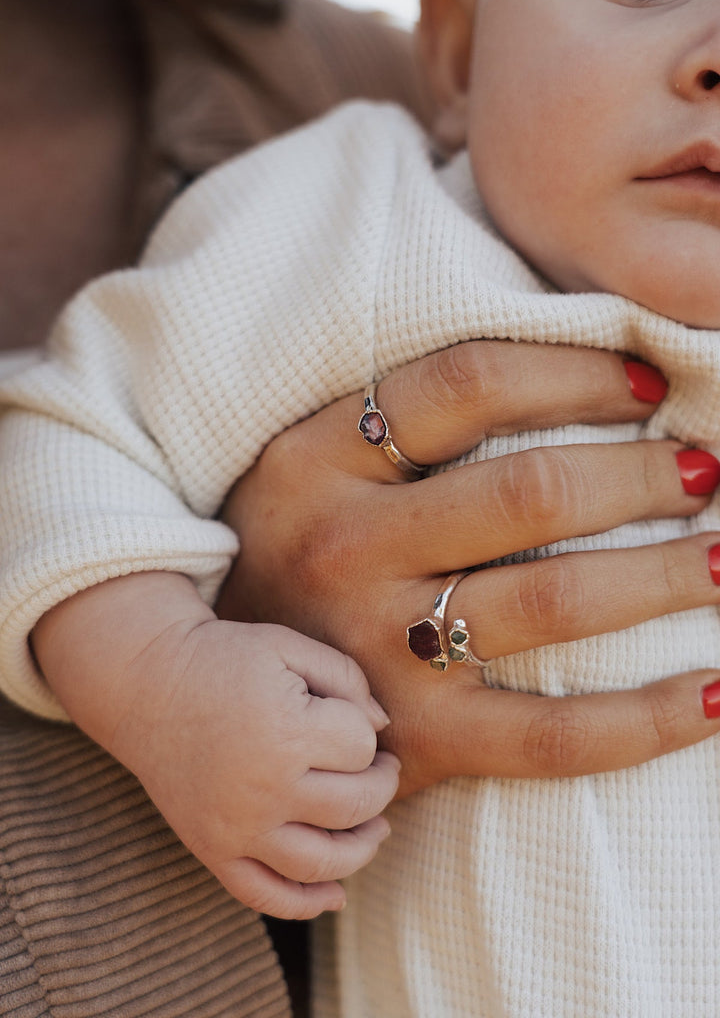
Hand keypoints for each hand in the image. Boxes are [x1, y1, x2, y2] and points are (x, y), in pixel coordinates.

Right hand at [33, 574, 398, 919]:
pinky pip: (265, 895)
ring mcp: (237, 827)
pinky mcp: (212, 850)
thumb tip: (383, 729)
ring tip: (375, 825)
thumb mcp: (288, 647)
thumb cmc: (225, 658)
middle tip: (383, 768)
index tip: (351, 717)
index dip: (366, 730)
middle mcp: (265, 788)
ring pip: (324, 862)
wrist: (148, 682)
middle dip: (382, 784)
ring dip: (364, 847)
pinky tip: (335, 894)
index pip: (362, 746)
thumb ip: (346, 678)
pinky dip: (306, 904)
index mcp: (286, 731)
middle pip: (356, 805)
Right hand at [217, 340, 719, 795]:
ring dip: (665, 577)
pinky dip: (644, 720)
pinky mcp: (416, 740)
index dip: (573, 373)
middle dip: (643, 475)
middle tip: (706, 472)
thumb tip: (562, 374)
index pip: (465, 387)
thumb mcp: (309, 468)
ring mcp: (377, 650)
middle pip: (527, 492)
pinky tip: (714, 696)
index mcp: (317, 461)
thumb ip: (400, 425)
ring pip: (554, 604)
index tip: (647, 383)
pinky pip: (550, 735)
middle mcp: (343, 548)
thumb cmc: (287, 559)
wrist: (208, 694)